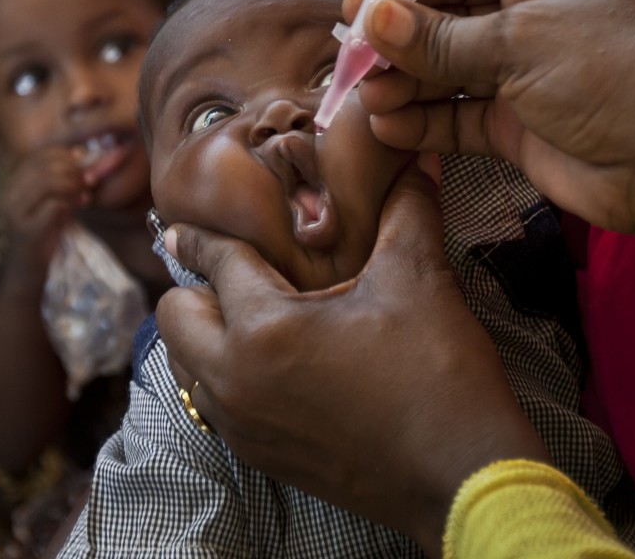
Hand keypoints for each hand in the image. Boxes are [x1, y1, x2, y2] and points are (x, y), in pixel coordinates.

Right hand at [0, 146, 89, 273]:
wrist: (28, 269)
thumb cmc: (43, 233)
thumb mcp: (51, 200)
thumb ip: (61, 180)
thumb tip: (81, 154)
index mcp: (13, 184)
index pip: (38, 156)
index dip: (64, 154)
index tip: (82, 161)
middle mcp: (9, 195)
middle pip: (45, 167)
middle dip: (72, 171)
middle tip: (88, 180)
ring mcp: (15, 213)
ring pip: (49, 183)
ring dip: (73, 186)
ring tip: (85, 195)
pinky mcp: (27, 231)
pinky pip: (54, 207)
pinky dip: (71, 205)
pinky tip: (78, 208)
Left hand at [158, 166, 548, 555]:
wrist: (461, 475)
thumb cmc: (438, 375)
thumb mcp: (419, 280)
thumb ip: (405, 209)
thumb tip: (414, 160)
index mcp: (264, 329)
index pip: (217, 262)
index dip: (203, 236)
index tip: (180, 228)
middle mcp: (235, 380)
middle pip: (174, 317)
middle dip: (196, 288)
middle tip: (237, 275)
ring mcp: (243, 424)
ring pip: (184, 365)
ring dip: (204, 335)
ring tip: (249, 317)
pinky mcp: (259, 455)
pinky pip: (210, 404)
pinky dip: (222, 376)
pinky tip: (268, 364)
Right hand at [349, 0, 634, 236]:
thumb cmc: (614, 80)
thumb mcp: (519, 43)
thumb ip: (440, 38)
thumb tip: (374, 20)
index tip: (359, 5)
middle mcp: (533, 18)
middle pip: (446, 20)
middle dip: (400, 41)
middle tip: (356, 62)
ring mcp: (524, 75)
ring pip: (447, 73)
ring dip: (406, 85)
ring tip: (370, 100)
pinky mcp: (516, 126)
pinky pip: (458, 119)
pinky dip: (424, 123)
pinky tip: (390, 128)